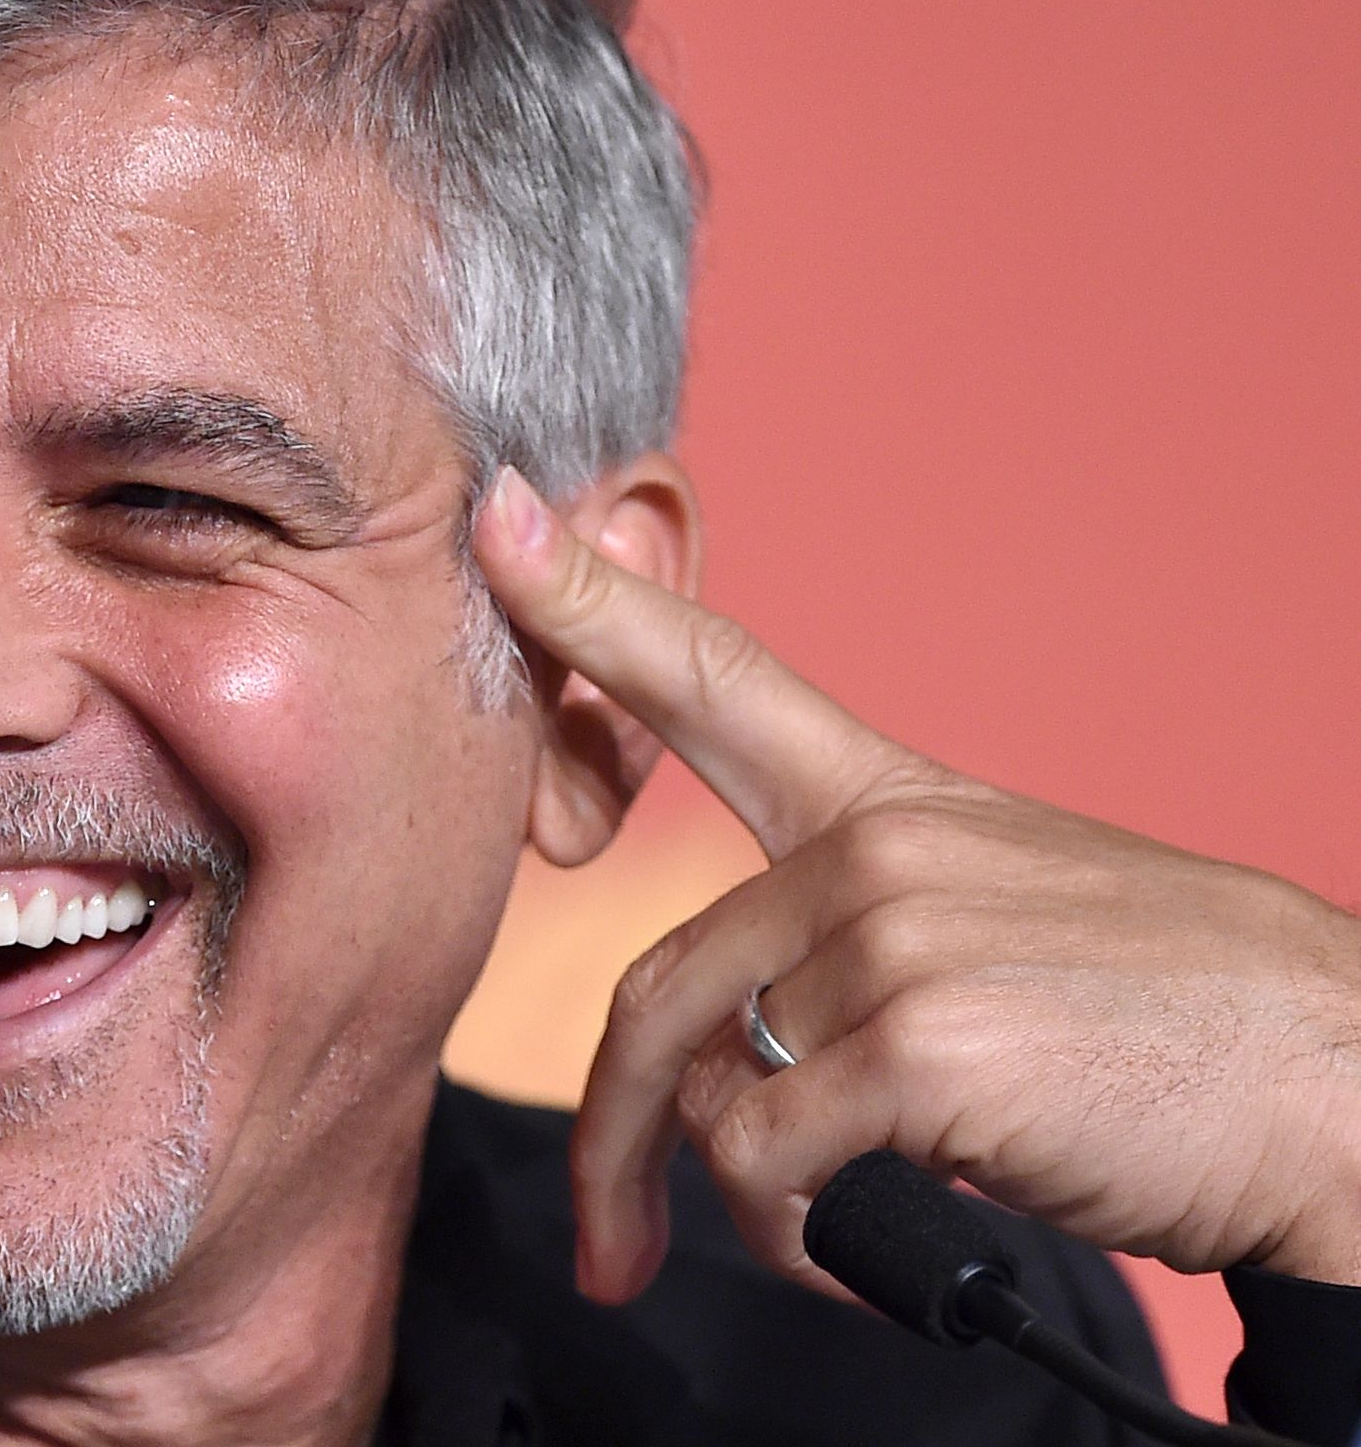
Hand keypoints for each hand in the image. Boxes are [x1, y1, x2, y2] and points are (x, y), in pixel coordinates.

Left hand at [474, 468, 1360, 1303]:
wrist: (1343, 1086)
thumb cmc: (1167, 1024)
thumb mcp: (1004, 923)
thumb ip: (854, 948)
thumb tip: (733, 1071)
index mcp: (887, 801)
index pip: (714, 677)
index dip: (589, 600)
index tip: (495, 521)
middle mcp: (873, 848)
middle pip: (657, 993)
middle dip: (614, 1139)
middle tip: (610, 1240)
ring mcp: (895, 934)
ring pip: (709, 1096)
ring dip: (744, 1205)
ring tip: (826, 1238)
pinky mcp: (922, 1040)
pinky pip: (764, 1163)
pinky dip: (795, 1239)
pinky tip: (873, 1250)